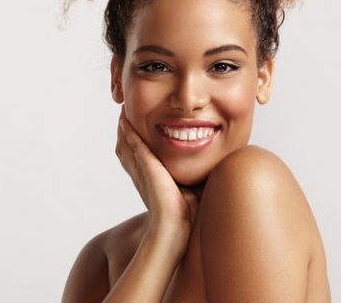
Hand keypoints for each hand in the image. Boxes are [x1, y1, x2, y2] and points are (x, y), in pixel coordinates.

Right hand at [115, 108, 199, 239]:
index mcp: (150, 180)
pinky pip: (132, 143)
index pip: (138, 157)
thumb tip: (217, 170)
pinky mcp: (144, 165)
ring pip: (125, 144)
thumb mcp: (192, 190)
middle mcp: (141, 174)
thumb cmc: (187, 215)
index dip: (134, 143)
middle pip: (126, 148)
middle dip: (125, 132)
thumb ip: (198, 178)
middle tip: (124, 115)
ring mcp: (140, 169)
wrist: (175, 227)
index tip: (136, 128)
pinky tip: (126, 120)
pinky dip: (127, 132)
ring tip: (123, 112)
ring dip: (124, 129)